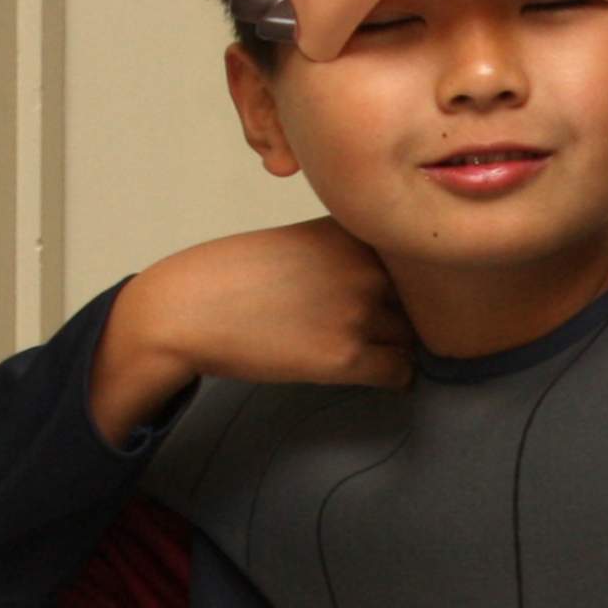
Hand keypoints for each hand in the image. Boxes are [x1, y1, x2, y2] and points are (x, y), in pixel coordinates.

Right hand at [91, 218, 413, 441]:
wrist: (185, 310)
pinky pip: (401, 372)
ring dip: (400, 344)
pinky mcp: (346, 357)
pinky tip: (375, 371)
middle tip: (387, 324)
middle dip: (409, 312)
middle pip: (423, 298)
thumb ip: (350, 253)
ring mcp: (358, 312)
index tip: (409, 290)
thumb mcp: (301, 242)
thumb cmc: (236, 276)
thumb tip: (398, 279)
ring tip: (372, 347)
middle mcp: (363, 266)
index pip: (418, 256)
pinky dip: (395, 376)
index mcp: (353, 231)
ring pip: (415, 336)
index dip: (416, 277)